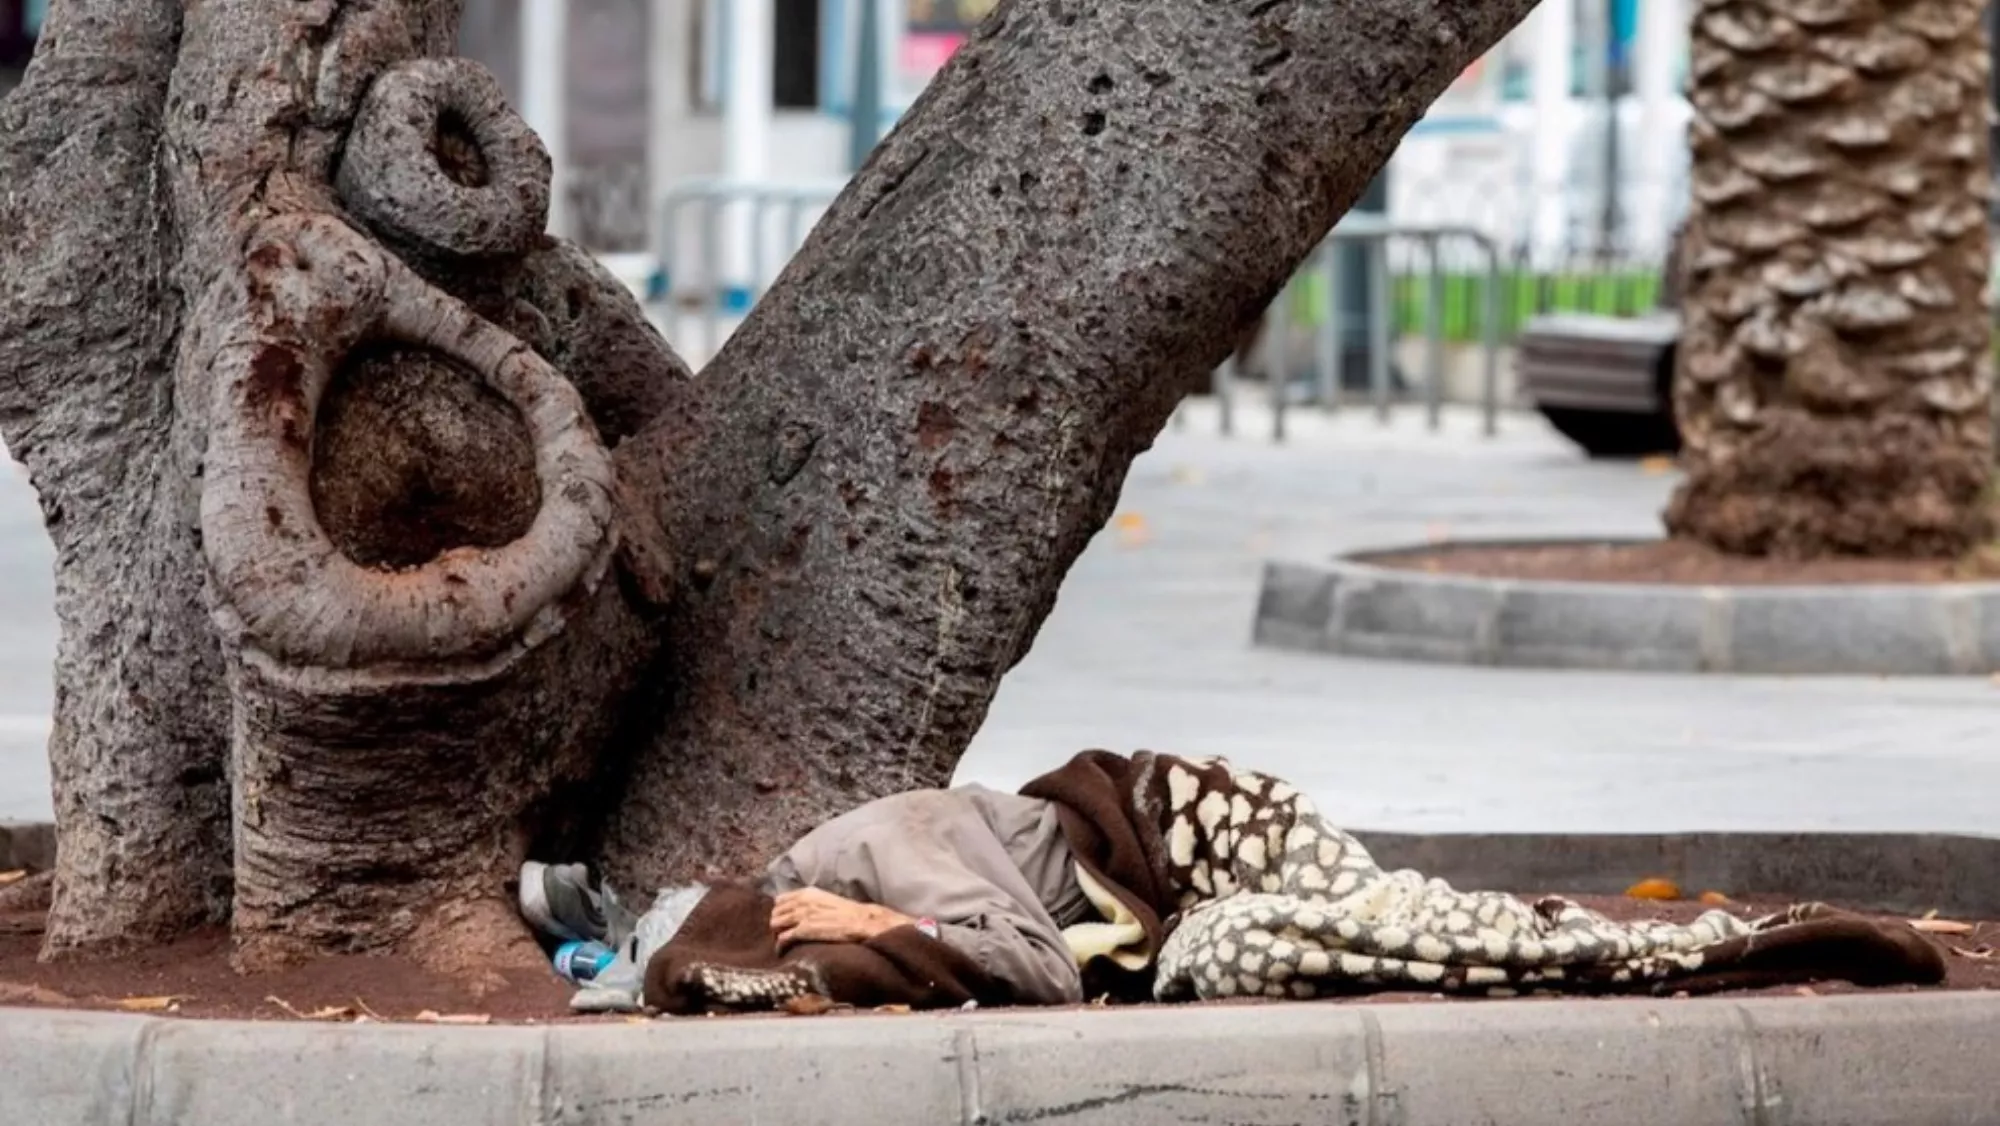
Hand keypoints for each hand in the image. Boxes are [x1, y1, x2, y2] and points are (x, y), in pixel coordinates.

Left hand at [770, 887, 916, 950]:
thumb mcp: (827, 900)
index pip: (779, 901)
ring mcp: (802, 915)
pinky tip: (786, 951)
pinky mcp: (804, 931)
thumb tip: (800, 912)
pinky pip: (782, 939)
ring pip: (774, 924)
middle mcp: (801, 902)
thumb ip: (811, 903)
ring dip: (778, 935)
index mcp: (807, 893)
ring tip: (786, 943)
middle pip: (775, 913)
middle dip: (778, 925)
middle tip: (785, 935)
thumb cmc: (848, 914)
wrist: (862, 922)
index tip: (786, 922)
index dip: (782, 913)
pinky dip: (781, 946)